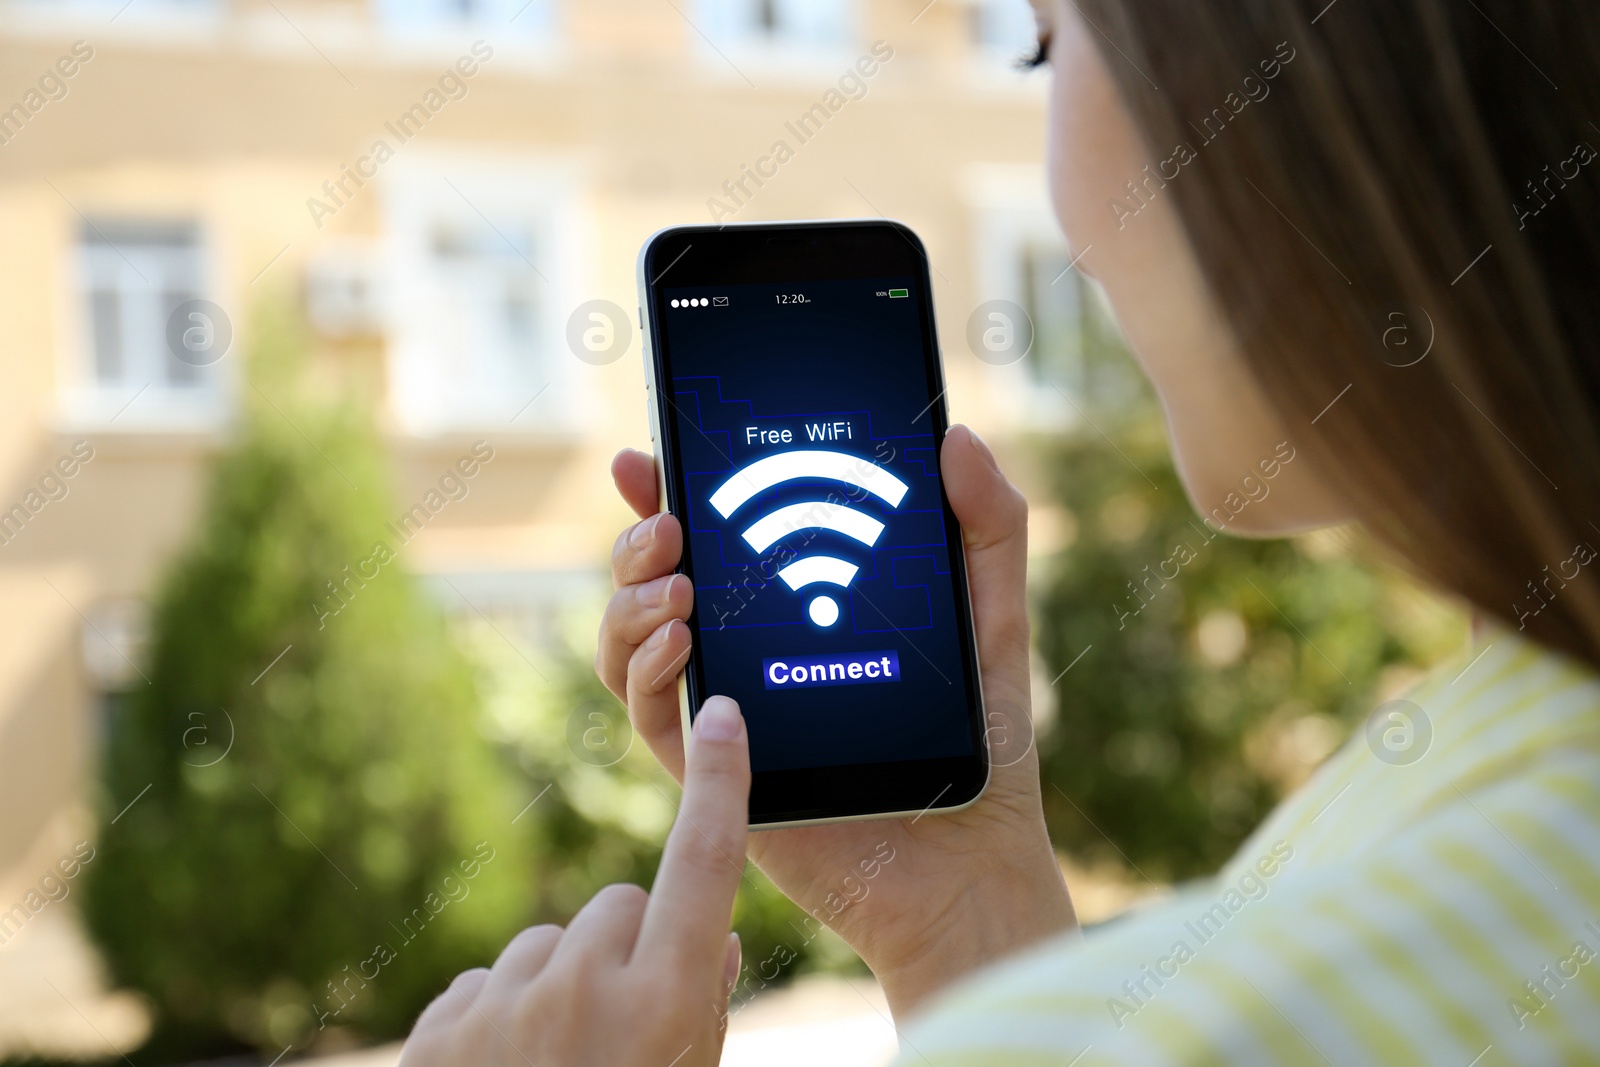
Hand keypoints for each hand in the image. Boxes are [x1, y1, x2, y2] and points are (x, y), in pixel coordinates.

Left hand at [400, 697, 749, 1066]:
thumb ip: (703, 1004)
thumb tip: (715, 941)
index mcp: (663, 1000)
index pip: (703, 863)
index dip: (719, 784)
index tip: (720, 716)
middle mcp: (584, 991)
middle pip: (618, 907)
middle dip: (626, 950)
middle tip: (622, 1032)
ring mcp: (503, 1010)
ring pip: (545, 946)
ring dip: (557, 989)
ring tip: (558, 1061)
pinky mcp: (440, 1034)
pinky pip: (481, 987)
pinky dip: (496, 1022)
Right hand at [596, 425, 1075, 1018]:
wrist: (975, 858)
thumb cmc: (981, 742)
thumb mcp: (992, 618)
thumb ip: (988, 527)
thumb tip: (959, 435)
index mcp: (791, 609)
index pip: (713, 538)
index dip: (664, 493)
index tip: (647, 455)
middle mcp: (746, 655)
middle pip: (653, 583)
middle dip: (636, 541)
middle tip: (665, 519)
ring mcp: (726, 713)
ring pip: (631, 646)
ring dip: (630, 603)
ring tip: (677, 582)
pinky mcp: (718, 772)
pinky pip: (653, 718)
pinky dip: (649, 673)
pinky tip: (684, 641)